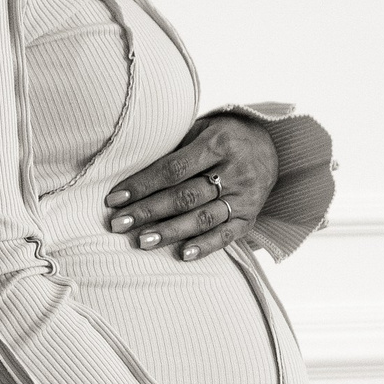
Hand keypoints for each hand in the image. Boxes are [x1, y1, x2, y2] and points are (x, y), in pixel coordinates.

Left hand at [104, 113, 277, 260]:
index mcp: (218, 143)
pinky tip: (183, 255)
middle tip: (118, 224)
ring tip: (142, 242)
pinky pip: (227, 235)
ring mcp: (245, 196)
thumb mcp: (202, 129)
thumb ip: (175, 148)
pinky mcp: (250, 217)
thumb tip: (130, 173)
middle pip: (184, 196)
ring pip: (202, 218)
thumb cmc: (222, 137)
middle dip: (148, 212)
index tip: (114, 199)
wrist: (269, 147)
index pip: (173, 169)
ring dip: (169, 232)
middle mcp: (234, 170)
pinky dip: (205, 246)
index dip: (142, 185)